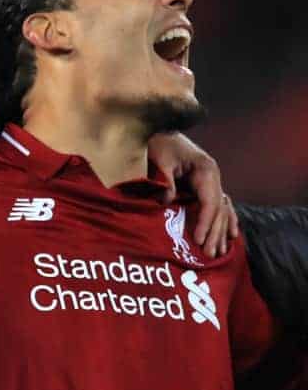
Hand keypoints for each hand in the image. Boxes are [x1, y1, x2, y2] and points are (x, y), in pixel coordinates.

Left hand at [147, 132, 237, 256]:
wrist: (160, 134)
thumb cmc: (159, 145)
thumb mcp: (160, 160)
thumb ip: (165, 181)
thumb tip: (167, 201)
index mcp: (206, 170)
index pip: (210, 202)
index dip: (206, 222)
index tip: (199, 240)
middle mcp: (213, 177)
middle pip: (219, 209)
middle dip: (215, 233)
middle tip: (210, 255)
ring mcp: (211, 181)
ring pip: (221, 210)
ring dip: (220, 232)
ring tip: (219, 253)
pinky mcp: (204, 186)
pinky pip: (219, 206)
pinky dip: (225, 221)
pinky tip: (231, 236)